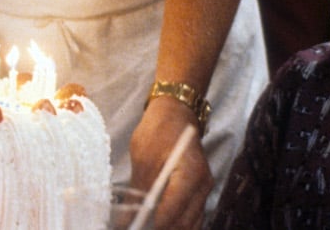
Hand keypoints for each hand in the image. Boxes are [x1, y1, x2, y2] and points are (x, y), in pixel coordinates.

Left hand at [129, 96, 212, 228]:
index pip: (173, 209)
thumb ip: (137, 192)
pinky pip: (192, 216)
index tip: (136, 227)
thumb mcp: (143, 157)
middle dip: (163, 229)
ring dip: (171, 228)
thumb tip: (125, 220)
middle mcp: (203, 185)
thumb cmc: (160, 129)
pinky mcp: (200, 191)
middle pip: (185, 223)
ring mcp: (204, 189)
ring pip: (191, 223)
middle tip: (139, 228)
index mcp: (190, 173)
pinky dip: (176, 223)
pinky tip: (158, 223)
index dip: (155, 224)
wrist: (177, 112)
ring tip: (147, 225)